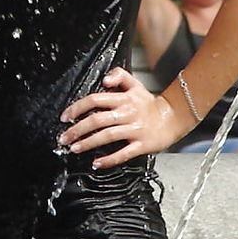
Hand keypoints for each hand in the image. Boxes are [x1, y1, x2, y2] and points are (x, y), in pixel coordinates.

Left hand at [57, 67, 178, 169]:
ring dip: (89, 143)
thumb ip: (119, 76)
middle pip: (98, 120)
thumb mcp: (135, 84)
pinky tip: (97, 163)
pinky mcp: (142, 144)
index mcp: (123, 99)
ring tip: (75, 148)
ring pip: (108, 136)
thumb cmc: (149, 105)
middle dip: (78, 129)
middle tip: (64, 137)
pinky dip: (109, 159)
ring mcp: (135, 129)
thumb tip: (104, 80)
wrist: (173, 118)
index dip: (78, 108)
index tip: (65, 117)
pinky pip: (124, 153)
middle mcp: (128, 113)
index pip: (95, 100)